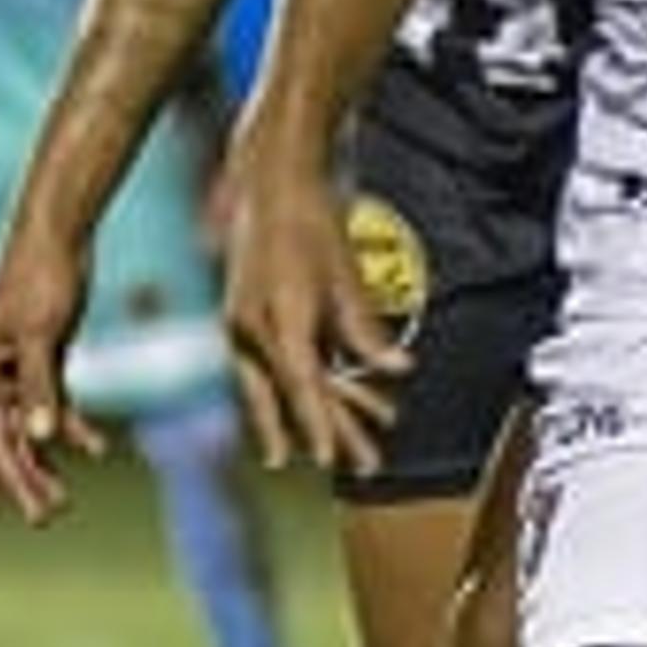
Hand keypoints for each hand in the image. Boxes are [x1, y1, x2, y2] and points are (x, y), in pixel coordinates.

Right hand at [0, 231, 101, 521]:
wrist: (60, 233)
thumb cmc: (42, 276)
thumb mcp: (43, 334)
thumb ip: (41, 386)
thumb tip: (41, 438)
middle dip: (19, 479)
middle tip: (45, 517)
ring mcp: (13, 368)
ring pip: (24, 429)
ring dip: (43, 464)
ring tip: (64, 501)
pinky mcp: (41, 359)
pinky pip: (51, 405)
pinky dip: (71, 427)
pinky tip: (96, 450)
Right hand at [221, 147, 410, 475]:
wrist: (271, 181)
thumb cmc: (309, 222)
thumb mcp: (343, 276)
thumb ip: (365, 330)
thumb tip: (398, 371)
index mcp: (275, 322)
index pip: (301, 386)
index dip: (319, 425)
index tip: (332, 458)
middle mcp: (252, 331)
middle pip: (292, 395)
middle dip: (329, 430)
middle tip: (364, 464)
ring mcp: (248, 327)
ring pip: (287, 383)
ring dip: (326, 409)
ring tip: (363, 439)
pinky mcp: (254, 319)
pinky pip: (283, 361)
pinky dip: (315, 380)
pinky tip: (345, 396)